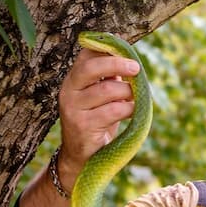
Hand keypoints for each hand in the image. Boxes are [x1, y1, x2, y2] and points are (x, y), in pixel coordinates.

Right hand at [57, 47, 139, 189]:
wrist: (83, 157)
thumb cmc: (97, 123)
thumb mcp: (102, 99)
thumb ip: (110, 80)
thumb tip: (131, 62)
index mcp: (73, 79)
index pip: (86, 54)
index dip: (107, 49)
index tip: (127, 53)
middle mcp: (69, 90)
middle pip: (92, 67)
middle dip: (117, 64)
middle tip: (136, 68)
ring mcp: (73, 108)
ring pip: (107, 90)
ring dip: (128, 93)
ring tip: (135, 99)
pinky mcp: (83, 125)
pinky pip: (113, 111)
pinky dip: (129, 110)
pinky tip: (132, 112)